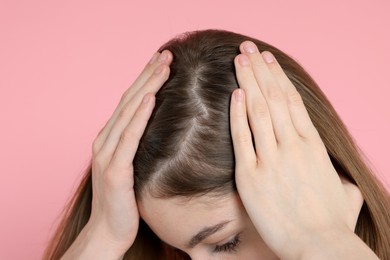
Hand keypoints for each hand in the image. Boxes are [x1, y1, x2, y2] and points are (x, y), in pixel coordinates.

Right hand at [87, 50, 171, 251]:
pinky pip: (128, 138)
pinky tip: (150, 98)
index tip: (163, 61)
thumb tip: (158, 127)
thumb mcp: (130, 165)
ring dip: (146, 86)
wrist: (109, 230)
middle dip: (148, 75)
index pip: (130, 101)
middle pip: (130, 100)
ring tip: (163, 65)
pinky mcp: (115, 170)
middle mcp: (105, 140)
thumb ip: (137, 144)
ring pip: (129, 113)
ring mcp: (108, 154)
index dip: (145, 79)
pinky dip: (138, 116)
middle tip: (167, 53)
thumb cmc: (124, 199)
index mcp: (110, 138)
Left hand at [230, 41, 363, 258]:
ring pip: (259, 110)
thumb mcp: (343, 194)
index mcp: (313, 145)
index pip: (293, 101)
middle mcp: (293, 145)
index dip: (278, 78)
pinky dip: (239, 114)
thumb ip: (341, 182)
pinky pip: (243, 138)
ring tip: (238, 60)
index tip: (268, 60)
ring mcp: (272, 159)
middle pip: (274, 98)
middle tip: (247, 48)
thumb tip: (344, 183)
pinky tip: (235, 94)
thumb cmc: (332, 224)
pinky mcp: (252, 175)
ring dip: (248, 82)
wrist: (319, 247)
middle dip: (259, 70)